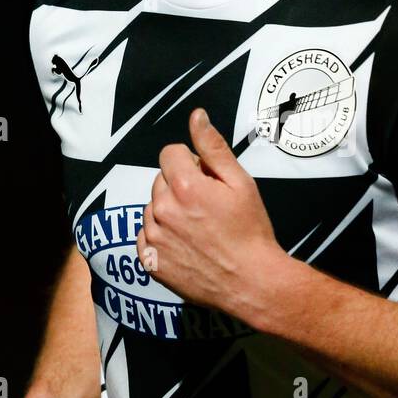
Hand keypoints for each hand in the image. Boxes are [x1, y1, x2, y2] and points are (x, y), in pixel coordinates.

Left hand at [136, 107, 283, 318]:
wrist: (251, 282)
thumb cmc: (251, 231)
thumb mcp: (240, 182)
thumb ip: (213, 147)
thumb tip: (196, 115)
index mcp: (184, 186)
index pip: (170, 154)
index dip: (191, 162)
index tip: (208, 179)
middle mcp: (162, 210)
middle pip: (161, 180)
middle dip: (180, 186)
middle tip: (208, 206)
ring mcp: (154, 237)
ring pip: (153, 208)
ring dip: (170, 211)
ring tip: (198, 228)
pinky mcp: (151, 261)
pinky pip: (146, 236)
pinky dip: (161, 236)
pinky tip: (185, 244)